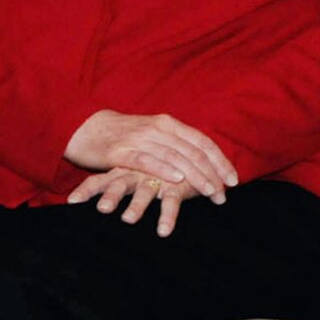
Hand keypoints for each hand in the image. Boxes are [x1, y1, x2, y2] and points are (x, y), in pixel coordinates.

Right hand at [64, 110, 237, 200]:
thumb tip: (203, 161)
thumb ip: (176, 145)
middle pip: (193, 152)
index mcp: (170, 124)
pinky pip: (146, 160)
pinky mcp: (121, 151)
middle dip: (212, 174)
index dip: (220, 161)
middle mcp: (159, 129)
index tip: (233, 180)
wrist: (86, 128)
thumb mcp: (154, 134)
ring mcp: (140, 139)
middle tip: (223, 195)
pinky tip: (177, 181)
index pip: (203, 142)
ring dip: (195, 177)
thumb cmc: (124, 134)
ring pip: (175, 157)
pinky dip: (164, 170)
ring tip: (209, 192)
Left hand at [68, 167, 199, 235]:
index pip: (100, 179)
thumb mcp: (132, 174)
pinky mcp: (178, 186)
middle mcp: (137, 173)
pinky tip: (163, 232)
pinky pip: (172, 202)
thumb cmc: (155, 170)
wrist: (192, 159)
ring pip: (145, 192)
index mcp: (123, 170)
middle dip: (110, 195)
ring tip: (128, 219)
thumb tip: (89, 204)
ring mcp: (158, 178)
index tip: (72, 202)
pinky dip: (167, 216)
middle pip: (120, 183)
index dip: (86, 190)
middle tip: (102, 208)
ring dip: (136, 205)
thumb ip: (116, 184)